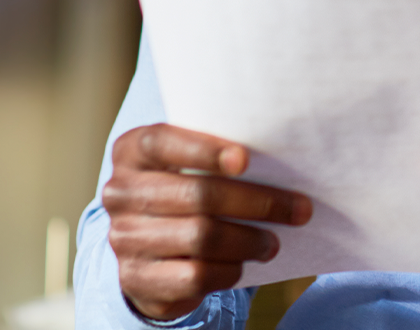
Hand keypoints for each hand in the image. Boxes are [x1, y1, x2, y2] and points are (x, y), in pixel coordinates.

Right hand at [103, 124, 312, 320]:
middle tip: (300, 209)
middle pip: (198, 194)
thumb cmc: (188, 190)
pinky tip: (242, 263)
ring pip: (201, 237)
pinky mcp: (136, 278)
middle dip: (259, 202)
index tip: (245, 160)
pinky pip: (194, 276)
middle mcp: (120, 192)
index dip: (204, 150)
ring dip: (249, 240)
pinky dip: (228, 270)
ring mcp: (123, 238)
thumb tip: (286, 159)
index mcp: (131, 152)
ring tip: (274, 242)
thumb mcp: (193, 164)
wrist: (152, 247)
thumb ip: (222, 154)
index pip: (162, 142)